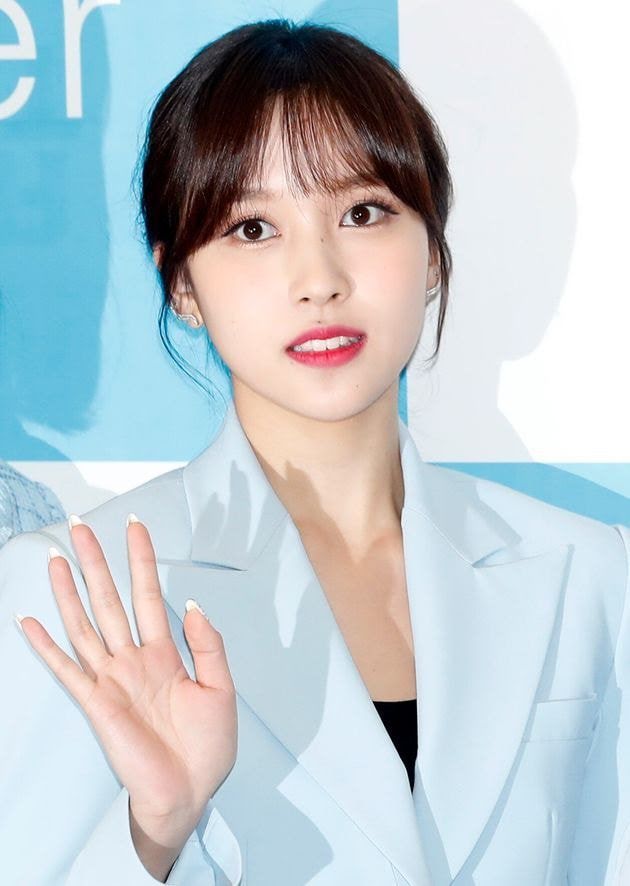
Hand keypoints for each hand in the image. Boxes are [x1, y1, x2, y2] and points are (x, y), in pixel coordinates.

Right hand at [16, 514, 236, 861]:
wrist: (190, 792)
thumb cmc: (207, 746)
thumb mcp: (221, 688)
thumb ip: (208, 645)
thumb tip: (191, 603)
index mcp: (164, 652)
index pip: (148, 593)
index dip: (142, 559)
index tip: (135, 526)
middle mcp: (133, 658)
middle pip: (110, 599)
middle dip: (96, 562)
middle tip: (81, 525)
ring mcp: (111, 679)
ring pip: (85, 624)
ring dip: (69, 592)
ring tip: (57, 559)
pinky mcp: (96, 704)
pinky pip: (67, 670)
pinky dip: (46, 647)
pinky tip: (29, 622)